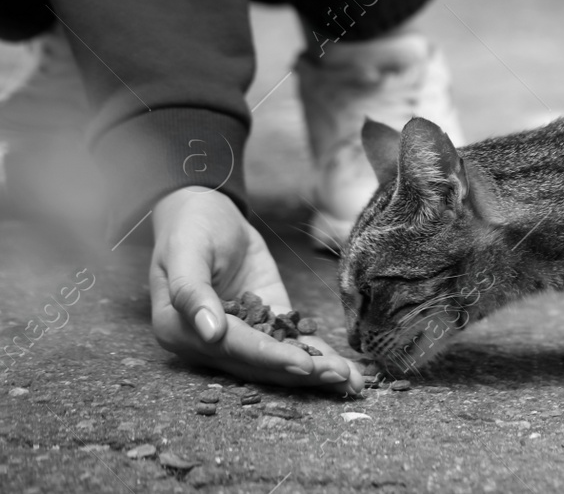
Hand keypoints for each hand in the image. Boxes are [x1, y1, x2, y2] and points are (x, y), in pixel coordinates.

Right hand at [149, 187, 363, 394]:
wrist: (205, 209)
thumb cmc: (189, 228)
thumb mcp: (185, 252)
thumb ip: (192, 292)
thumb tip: (210, 332)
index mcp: (181, 330)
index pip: (234, 348)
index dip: (270, 358)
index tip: (304, 366)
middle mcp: (209, 342)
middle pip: (259, 364)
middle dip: (302, 373)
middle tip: (341, 379)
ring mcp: (240, 332)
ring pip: (278, 359)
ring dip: (315, 372)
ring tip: (351, 383)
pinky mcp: (265, 318)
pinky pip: (290, 340)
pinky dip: (316, 353)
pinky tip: (343, 367)